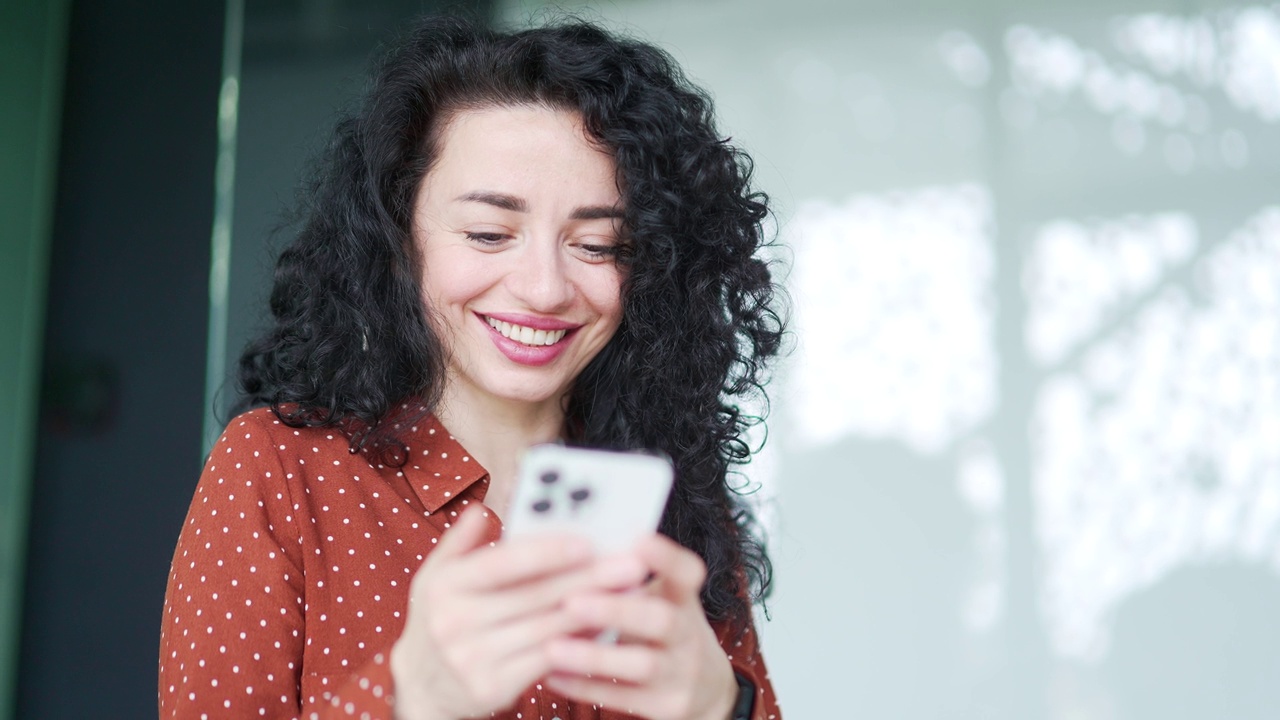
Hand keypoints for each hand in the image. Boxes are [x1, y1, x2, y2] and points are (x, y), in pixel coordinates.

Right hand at [390, 508, 646, 719]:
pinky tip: (605, 626)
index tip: (588, 542)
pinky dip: (580, 641)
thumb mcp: (436, 576)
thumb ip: (461, 541)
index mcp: (445, 584)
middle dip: (588, 578)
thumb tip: (483, 508)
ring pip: (547, 628)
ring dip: (594, 609)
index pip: (503, 563)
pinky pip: (548, 660)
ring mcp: (473, 658)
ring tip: (630, 592)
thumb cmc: (439, 620)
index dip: (547, 552)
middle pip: (534, 595)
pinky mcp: (492, 688)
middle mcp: (455, 622)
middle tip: (629, 564)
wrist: (422, 688)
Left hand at [542, 534, 737, 719]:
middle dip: (617, 611)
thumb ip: (627, 580)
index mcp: (684, 599)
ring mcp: (682, 673)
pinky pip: (623, 698)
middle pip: (662, 620)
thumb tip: (570, 549)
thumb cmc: (665, 630)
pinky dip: (585, 686)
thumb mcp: (662, 600)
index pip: (687, 574)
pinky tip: (552, 676)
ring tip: (553, 647)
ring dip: (595, 656)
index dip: (667, 558)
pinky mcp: (668, 706)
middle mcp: (689, 634)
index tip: (638, 541)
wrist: (706, 690)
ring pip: (643, 665)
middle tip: (572, 601)